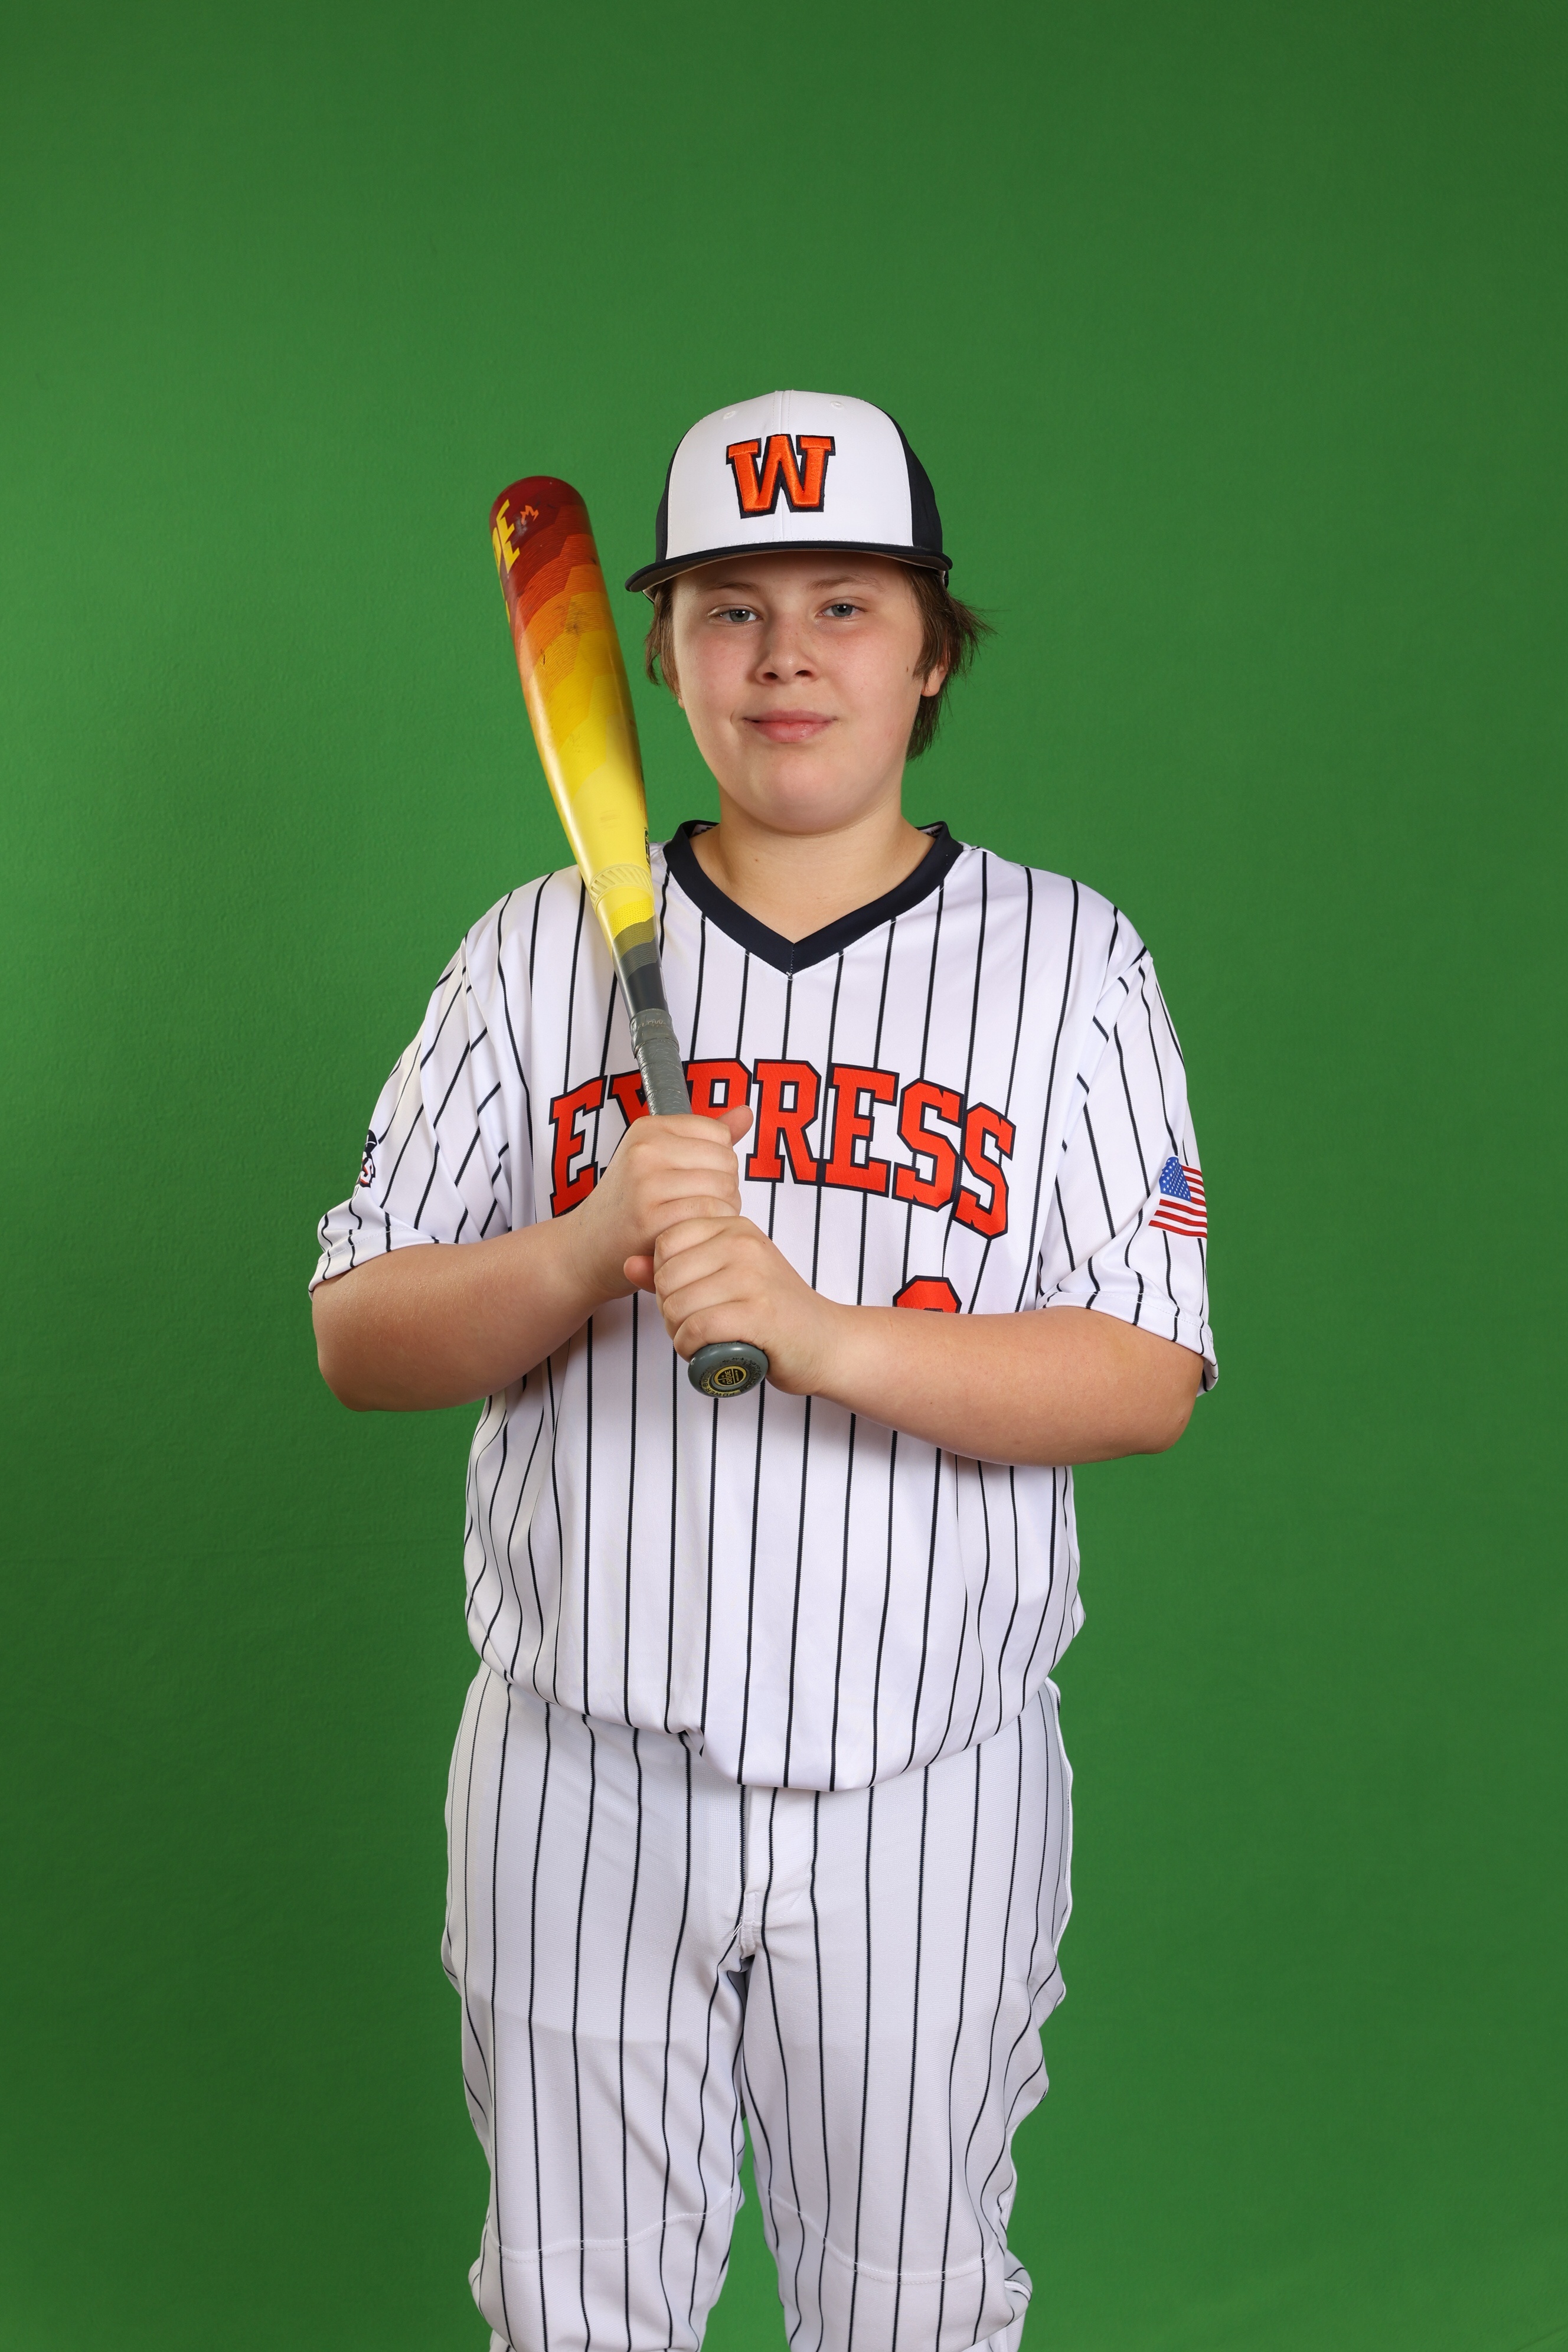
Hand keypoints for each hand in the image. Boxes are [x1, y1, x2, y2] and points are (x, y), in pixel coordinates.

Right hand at [565, 1104, 750, 1302]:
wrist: (586, 1247)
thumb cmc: (629, 1205)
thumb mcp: (660, 1160)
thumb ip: (705, 1137)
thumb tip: (746, 1112)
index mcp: (649, 1127)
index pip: (719, 1134)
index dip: (718, 1163)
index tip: (696, 1180)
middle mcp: (646, 1148)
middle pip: (726, 1162)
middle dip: (724, 1189)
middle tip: (698, 1207)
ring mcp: (646, 1181)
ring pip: (724, 1189)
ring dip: (722, 1212)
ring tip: (695, 1221)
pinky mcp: (651, 1217)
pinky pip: (710, 1215)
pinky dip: (709, 1229)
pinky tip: (691, 1234)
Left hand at [648, 1214, 843, 1395]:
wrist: (827, 1343)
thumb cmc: (771, 1313)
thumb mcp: (723, 1279)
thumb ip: (675, 1270)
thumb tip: (627, 1264)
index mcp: (734, 1226)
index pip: (665, 1242)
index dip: (662, 1278)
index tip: (686, 1297)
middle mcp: (744, 1243)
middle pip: (666, 1276)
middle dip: (668, 1309)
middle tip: (692, 1325)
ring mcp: (753, 1276)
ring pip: (677, 1304)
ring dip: (678, 1333)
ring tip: (700, 1339)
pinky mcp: (759, 1313)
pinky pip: (697, 1329)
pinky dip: (691, 1348)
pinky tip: (705, 1352)